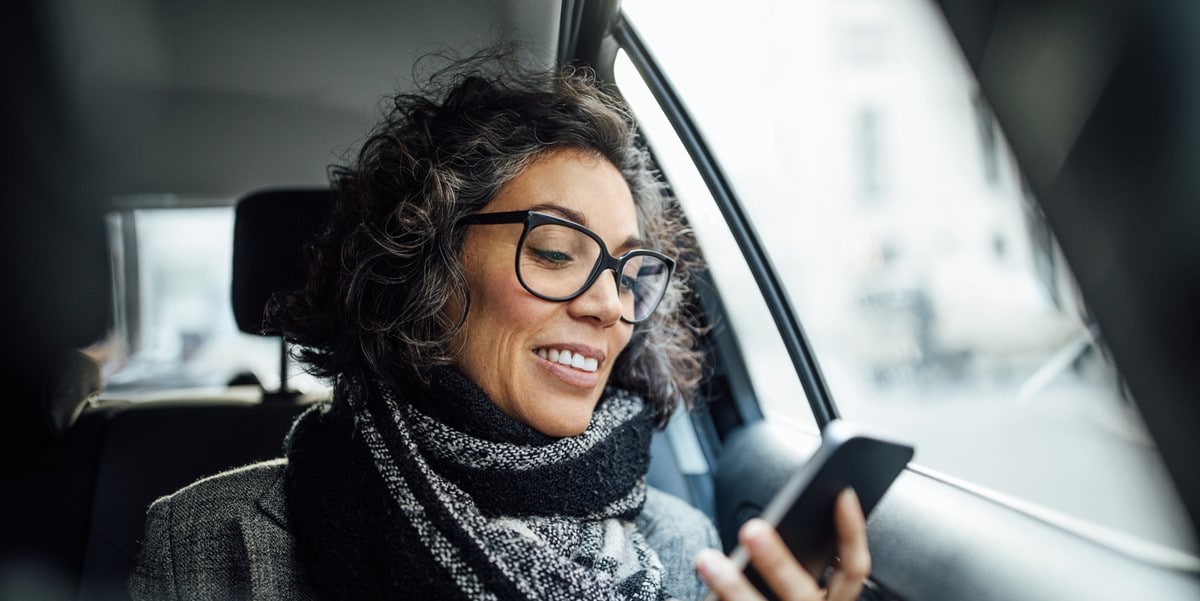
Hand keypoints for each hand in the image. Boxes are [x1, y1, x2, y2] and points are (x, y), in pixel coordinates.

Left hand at [696, 489, 870, 600]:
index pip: (853, 569)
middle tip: (753, 531)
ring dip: (732, 586)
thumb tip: (765, 528)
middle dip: (777, 562)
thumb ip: (795, 568)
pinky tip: (694, 594)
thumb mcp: (802, 595)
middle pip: (802, 593)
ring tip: (706, 560)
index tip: (842, 494)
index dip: (852, 532)